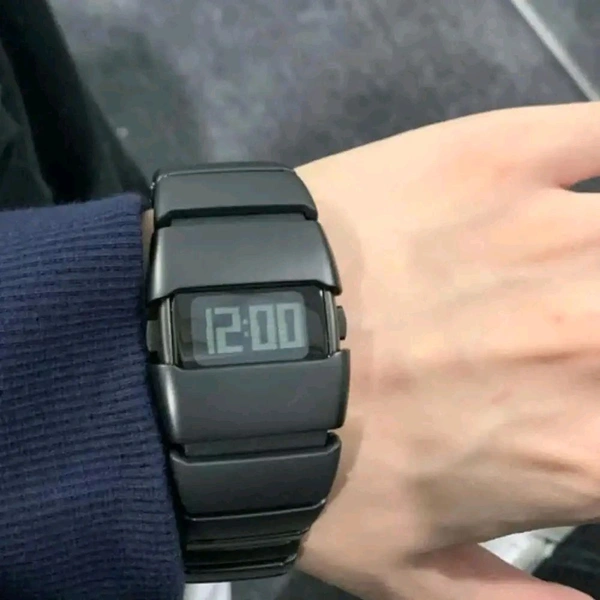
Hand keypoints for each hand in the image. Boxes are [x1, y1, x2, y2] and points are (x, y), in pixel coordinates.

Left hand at [296, 103, 599, 599]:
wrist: (226, 359)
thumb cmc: (314, 470)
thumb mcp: (412, 579)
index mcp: (582, 448)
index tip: (583, 406)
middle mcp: (590, 335)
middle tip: (564, 336)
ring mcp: (548, 233)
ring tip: (565, 279)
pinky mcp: (493, 160)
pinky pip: (597, 130)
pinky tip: (579, 181)